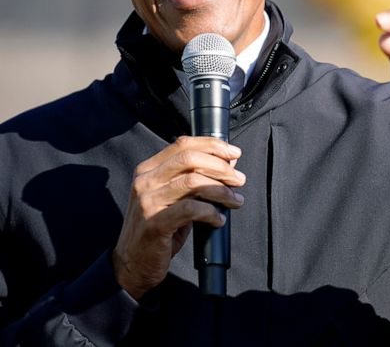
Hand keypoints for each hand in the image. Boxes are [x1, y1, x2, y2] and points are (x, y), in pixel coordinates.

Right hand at [112, 136, 244, 299]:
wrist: (132, 263)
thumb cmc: (158, 229)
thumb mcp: (175, 199)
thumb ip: (196, 179)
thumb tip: (228, 162)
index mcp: (149, 170)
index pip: (183, 144)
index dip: (212, 146)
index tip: (234, 153)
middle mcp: (146, 181)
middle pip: (190, 158)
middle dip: (221, 167)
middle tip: (239, 180)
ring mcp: (148, 201)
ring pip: (193, 182)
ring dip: (222, 191)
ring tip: (235, 201)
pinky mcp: (155, 223)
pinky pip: (191, 209)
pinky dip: (211, 212)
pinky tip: (219, 219)